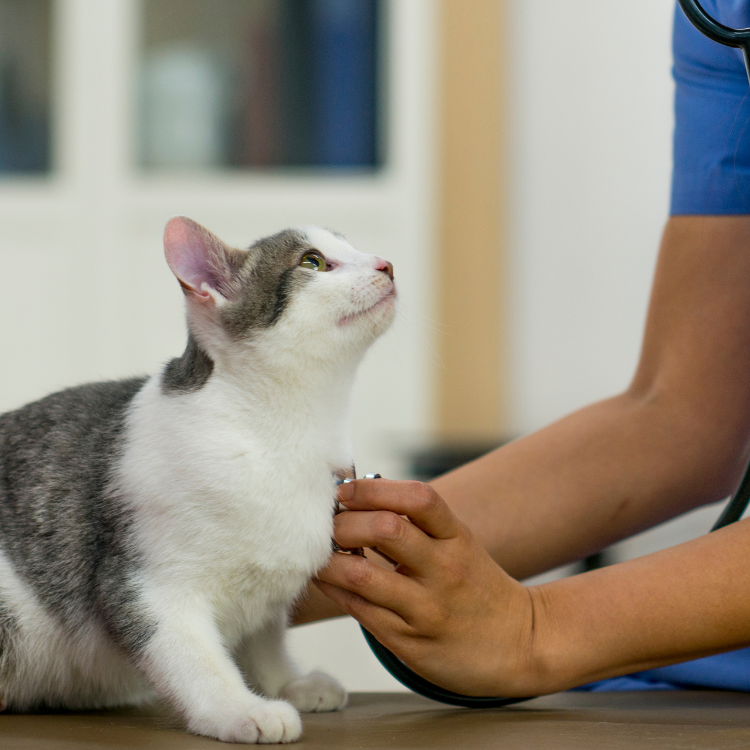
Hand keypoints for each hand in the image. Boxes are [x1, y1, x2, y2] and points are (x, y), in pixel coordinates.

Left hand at [314, 479, 541, 696]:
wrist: (520, 644)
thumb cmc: (476, 586)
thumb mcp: (458, 545)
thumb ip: (417, 524)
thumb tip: (358, 499)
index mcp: (457, 538)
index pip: (418, 498)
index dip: (374, 488)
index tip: (346, 490)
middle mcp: (445, 570)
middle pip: (386, 529)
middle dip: (345, 523)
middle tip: (326, 525)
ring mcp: (427, 609)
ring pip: (362, 575)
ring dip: (329, 559)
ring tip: (317, 552)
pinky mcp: (410, 642)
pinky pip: (360, 611)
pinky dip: (334, 589)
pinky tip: (327, 578)